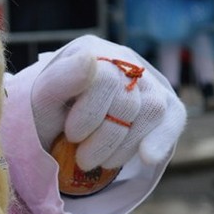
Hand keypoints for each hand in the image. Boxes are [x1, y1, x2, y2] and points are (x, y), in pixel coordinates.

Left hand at [29, 37, 177, 170]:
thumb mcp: (39, 102)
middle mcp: (123, 61)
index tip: (72, 135)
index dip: (90, 114)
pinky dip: (161, 140)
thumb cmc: (47, 116)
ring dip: (123, 147)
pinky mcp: (164, 104)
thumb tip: (90, 59)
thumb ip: (59, 81)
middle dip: (104, 138)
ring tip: (99, 162)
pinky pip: (173, 118)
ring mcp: (146, 82)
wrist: (56, 135)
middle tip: (82, 158)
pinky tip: (147, 157)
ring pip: (152, 111)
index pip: (104, 78)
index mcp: (91, 52)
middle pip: (128, 101)